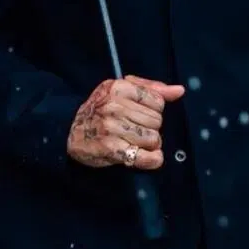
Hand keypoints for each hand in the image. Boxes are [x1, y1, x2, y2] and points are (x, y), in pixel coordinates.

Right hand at [68, 75, 184, 169]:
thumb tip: (179, 91)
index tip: (141, 113)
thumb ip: (150, 88)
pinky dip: (152, 160)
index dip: (154, 110)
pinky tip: (150, 157)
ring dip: (149, 144)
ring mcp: (113, 128)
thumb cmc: (100, 109)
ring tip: (136, 142)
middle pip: (156, 121)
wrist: (70, 131)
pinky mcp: (113, 149)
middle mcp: (115, 107)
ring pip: (153, 138)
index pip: (157, 101)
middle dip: (151, 127)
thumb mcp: (120, 90)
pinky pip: (146, 157)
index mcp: (118, 88)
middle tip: (137, 130)